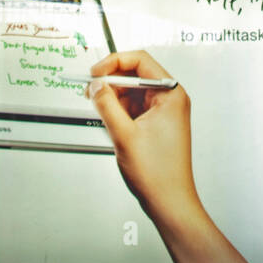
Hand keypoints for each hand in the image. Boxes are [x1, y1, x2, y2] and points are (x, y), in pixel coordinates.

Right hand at [88, 50, 252, 262]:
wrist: (169, 202)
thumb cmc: (159, 174)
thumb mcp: (124, 135)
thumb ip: (106, 105)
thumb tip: (96, 85)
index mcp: (171, 94)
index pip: (140, 60)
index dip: (114, 62)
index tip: (95, 73)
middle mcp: (170, 99)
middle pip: (135, 75)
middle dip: (111, 83)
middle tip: (92, 92)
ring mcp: (164, 111)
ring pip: (132, 92)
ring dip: (114, 99)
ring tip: (102, 113)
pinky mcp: (157, 123)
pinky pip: (134, 107)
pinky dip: (119, 111)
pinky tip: (112, 124)